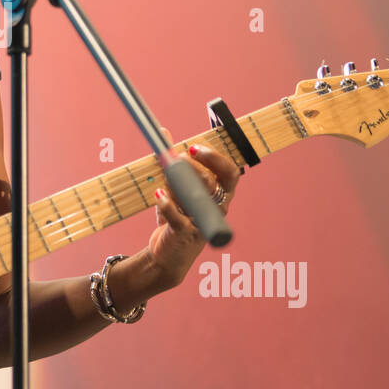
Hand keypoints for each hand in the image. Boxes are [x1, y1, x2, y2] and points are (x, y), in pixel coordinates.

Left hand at [147, 127, 241, 287]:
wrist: (165, 255)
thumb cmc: (175, 218)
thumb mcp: (175, 189)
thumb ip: (172, 164)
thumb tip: (163, 133)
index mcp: (219, 195)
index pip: (230, 173)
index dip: (215, 159)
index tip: (194, 148)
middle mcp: (214, 209)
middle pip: (212, 184)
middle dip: (193, 169)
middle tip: (176, 159)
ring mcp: (201, 223)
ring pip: (194, 199)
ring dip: (177, 186)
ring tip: (164, 179)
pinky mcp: (184, 235)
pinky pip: (177, 217)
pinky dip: (166, 204)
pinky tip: (158, 194)